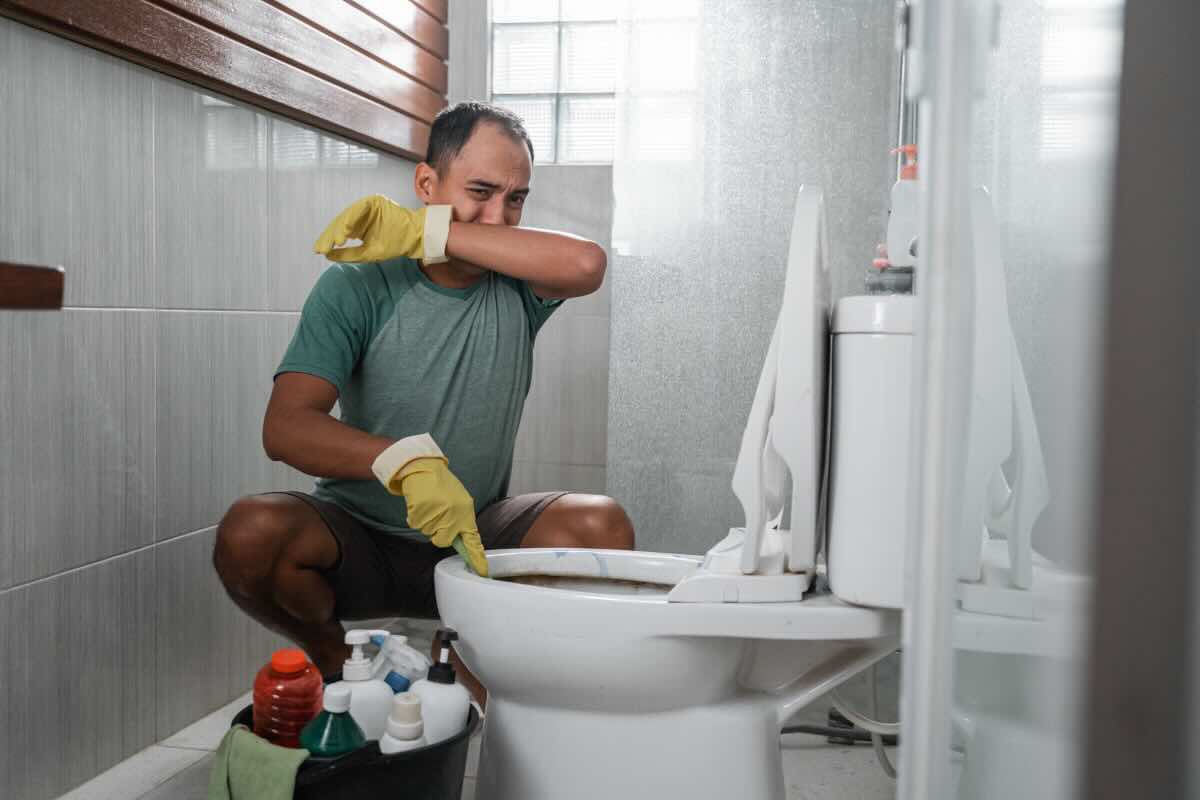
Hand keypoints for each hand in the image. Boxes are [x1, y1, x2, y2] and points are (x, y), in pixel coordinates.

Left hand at [314, 195, 451, 264]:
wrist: (416, 236)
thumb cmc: (396, 244)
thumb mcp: (369, 253)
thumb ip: (349, 254)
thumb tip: (327, 255)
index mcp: (358, 226)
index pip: (339, 232)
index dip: (328, 241)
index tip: (319, 251)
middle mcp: (360, 214)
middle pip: (340, 223)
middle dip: (330, 236)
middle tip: (321, 248)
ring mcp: (367, 206)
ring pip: (346, 216)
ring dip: (339, 229)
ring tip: (334, 242)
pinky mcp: (374, 201)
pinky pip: (358, 209)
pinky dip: (351, 220)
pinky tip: (344, 232)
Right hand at [394, 457, 488, 576]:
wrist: (424, 467)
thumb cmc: (441, 486)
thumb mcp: (458, 501)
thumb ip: (460, 521)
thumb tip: (457, 540)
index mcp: (466, 512)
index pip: (473, 539)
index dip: (477, 557)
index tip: (482, 572)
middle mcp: (453, 513)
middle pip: (442, 541)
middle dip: (437, 532)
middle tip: (437, 514)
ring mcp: (437, 512)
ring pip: (427, 532)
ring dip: (425, 520)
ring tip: (429, 503)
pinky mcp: (421, 509)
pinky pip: (414, 523)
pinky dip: (415, 515)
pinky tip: (420, 502)